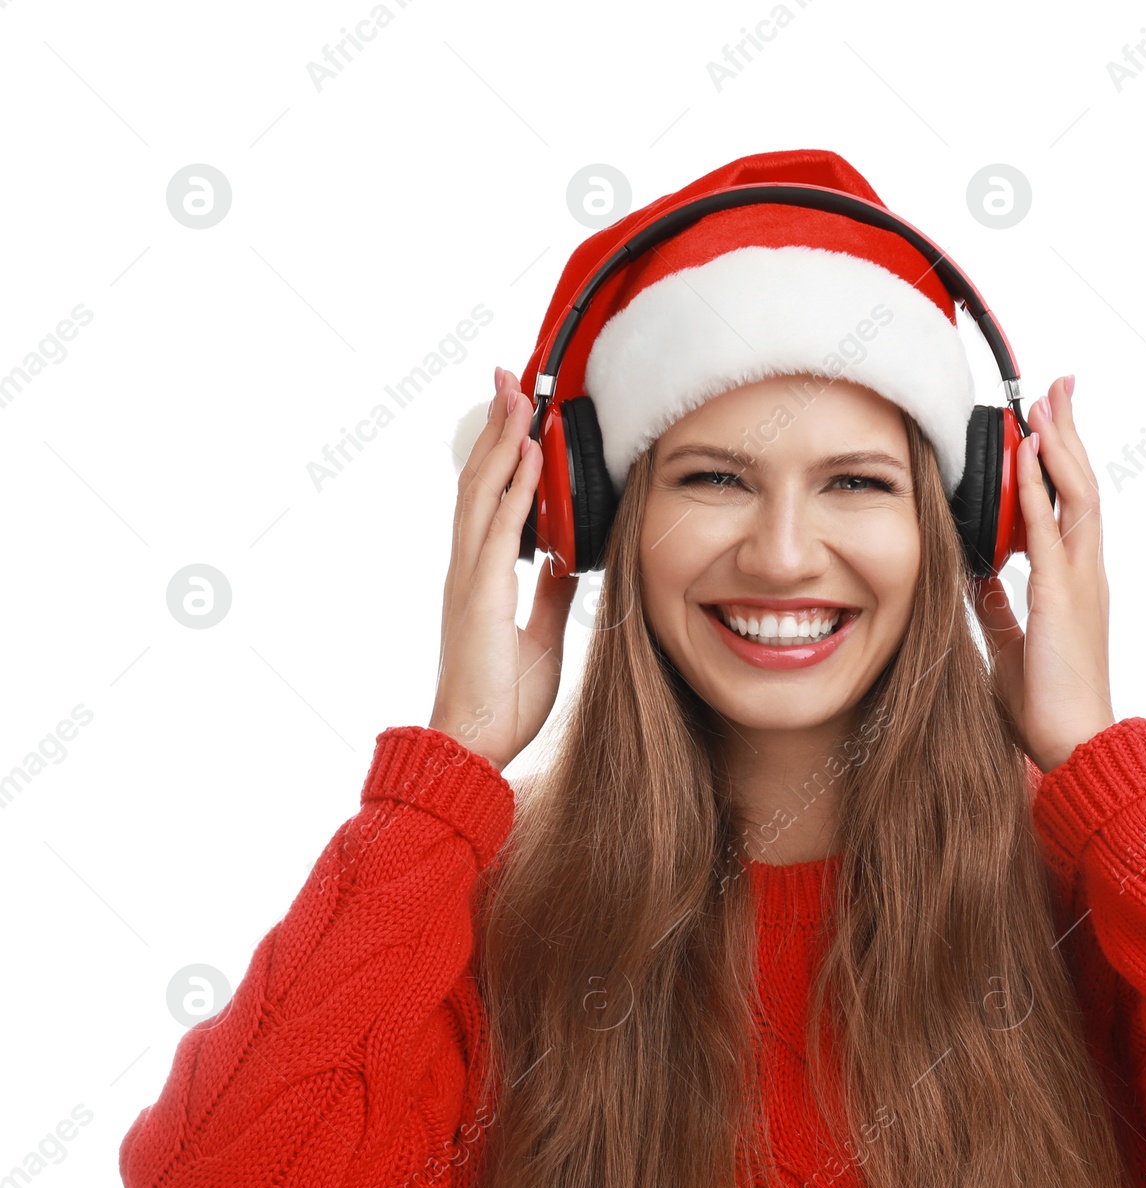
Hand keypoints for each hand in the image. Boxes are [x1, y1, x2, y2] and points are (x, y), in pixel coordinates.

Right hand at [429, 366, 578, 770]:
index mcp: (480, 576)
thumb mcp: (541, 636)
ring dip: (503, 440)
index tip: (517, 413)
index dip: (503, 452)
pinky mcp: (480, 596)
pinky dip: (515, 489)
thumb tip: (568, 561)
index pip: (490, 499)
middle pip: (480, 480)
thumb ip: (551, 596)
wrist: (475, 744)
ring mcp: (469, 578)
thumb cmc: (503, 699)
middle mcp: (468, 568)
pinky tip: (531, 456)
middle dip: (497, 426)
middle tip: (510, 377)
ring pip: (483, 492)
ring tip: (518, 394)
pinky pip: (499, 530)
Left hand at [974, 374, 1113, 774]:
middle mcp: (1085, 573)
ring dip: (1059, 444)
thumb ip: (997, 607)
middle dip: (1067, 432)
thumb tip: (977, 577)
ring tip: (1046, 400)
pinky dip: (1040, 488)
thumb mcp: (1009, 645)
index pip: (1068, 506)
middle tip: (1057, 387)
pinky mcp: (1064, 596)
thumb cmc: (1045, 706)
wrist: (1071, 745)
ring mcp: (1080, 581)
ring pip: (1076, 495)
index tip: (1045, 425)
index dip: (1058, 462)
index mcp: (1073, 583)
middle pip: (1080, 485)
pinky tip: (1030, 453)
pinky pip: (1049, 530)